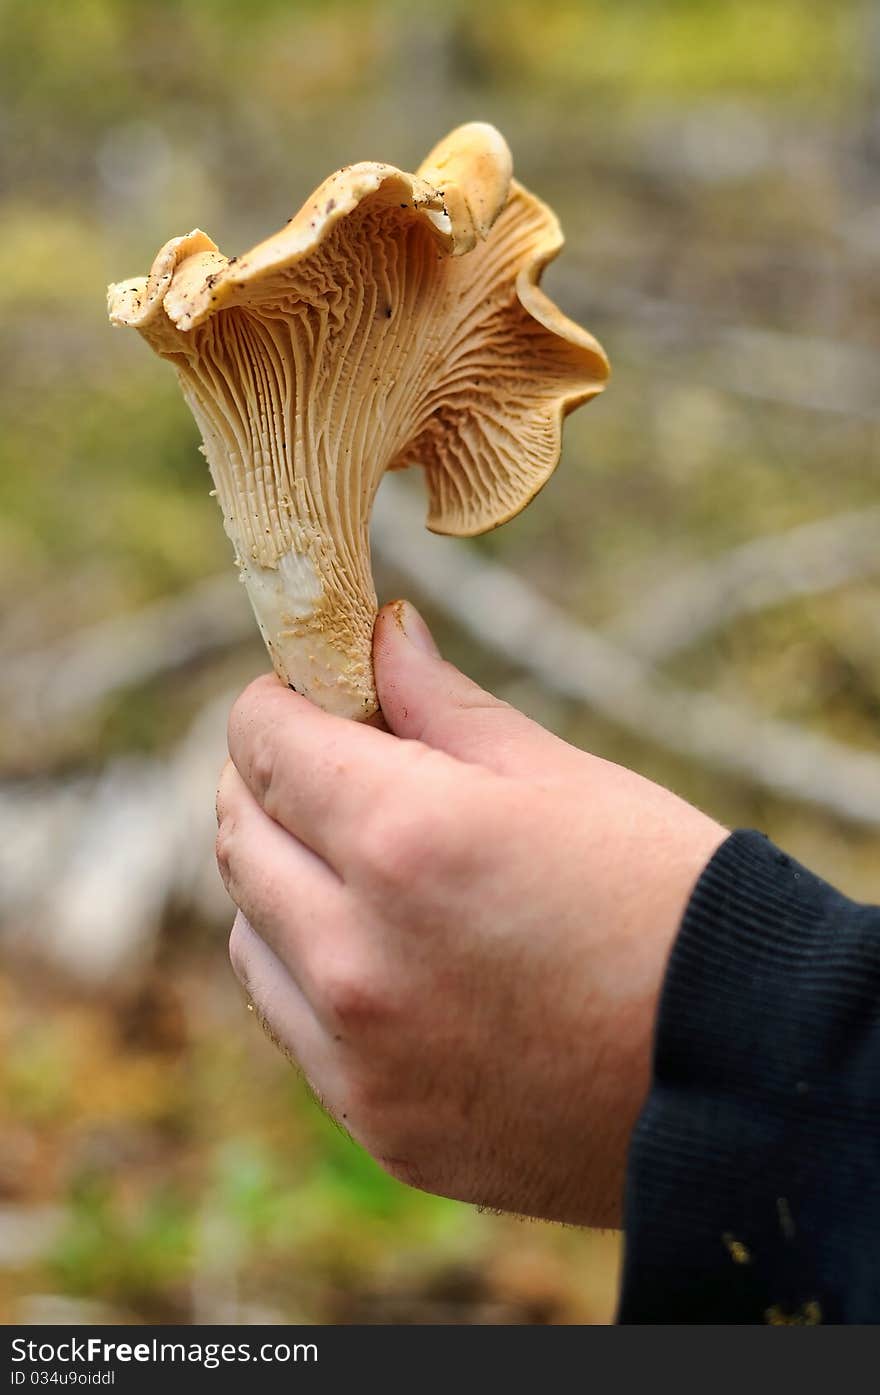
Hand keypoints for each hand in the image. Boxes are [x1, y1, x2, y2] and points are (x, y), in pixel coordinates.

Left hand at [216, 600, 726, 1226]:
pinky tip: (377, 953)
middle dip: (267, 781)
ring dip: (282, 879)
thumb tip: (381, 635)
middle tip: (321, 763)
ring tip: (355, 862)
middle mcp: (355, 953)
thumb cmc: (667, 902)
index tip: (305, 694)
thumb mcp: (561, 778)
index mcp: (404, 841)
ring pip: (251, 931)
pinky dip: (309, 969)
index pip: (264, 743)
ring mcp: (358, 1051)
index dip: (277, 702)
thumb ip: (443, 706)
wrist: (738, 1074)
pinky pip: (292, 1021)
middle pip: (240, 836)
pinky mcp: (375, 1120)